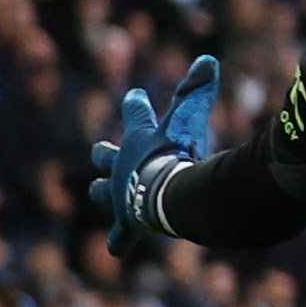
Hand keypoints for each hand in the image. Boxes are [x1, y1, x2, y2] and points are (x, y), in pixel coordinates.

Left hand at [93, 53, 216, 261]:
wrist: (167, 192)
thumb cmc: (179, 153)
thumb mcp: (190, 117)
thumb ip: (198, 90)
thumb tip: (207, 59)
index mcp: (138, 138)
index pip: (134, 113)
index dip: (135, 105)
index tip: (134, 98)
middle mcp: (122, 166)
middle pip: (105, 155)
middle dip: (104, 153)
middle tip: (101, 151)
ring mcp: (121, 196)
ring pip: (103, 191)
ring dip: (103, 190)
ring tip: (99, 189)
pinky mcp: (128, 222)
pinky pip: (121, 236)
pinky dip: (121, 240)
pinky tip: (117, 247)